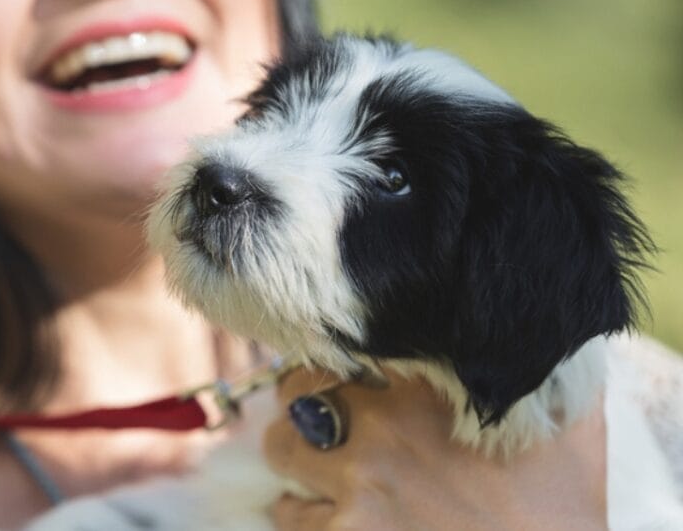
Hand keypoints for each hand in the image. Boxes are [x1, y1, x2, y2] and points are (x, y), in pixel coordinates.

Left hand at [263, 369, 606, 529]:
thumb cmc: (565, 508)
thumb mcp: (566, 424)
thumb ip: (533, 372)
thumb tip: (527, 336)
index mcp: (430, 386)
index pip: (345, 344)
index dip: (338, 356)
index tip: (343, 368)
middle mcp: (384, 425)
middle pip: (300, 388)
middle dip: (306, 399)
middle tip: (323, 415)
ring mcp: (359, 481)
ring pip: (282, 445)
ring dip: (294, 451)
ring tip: (316, 462)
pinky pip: (288, 512)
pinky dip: (297, 511)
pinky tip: (324, 512)